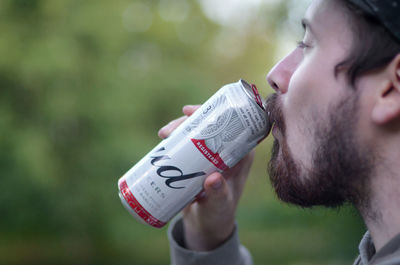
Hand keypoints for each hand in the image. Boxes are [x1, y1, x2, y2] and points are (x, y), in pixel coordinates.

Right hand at [158, 105, 253, 250]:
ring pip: (197, 133)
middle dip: (187, 122)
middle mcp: (229, 151)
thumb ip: (218, 195)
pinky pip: (189, 144)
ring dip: (180, 129)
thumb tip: (213, 178)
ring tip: (163, 135)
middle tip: (167, 132)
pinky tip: (164, 138)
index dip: (210, 113)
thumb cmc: (218, 215)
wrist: (207, 225)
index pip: (229, 125)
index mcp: (241, 155)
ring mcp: (213, 155)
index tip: (188, 112)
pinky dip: (177, 139)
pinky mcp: (201, 161)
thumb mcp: (218, 205)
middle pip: (209, 126)